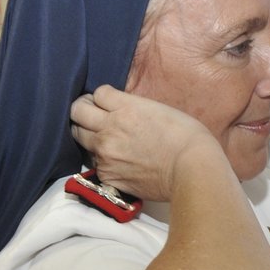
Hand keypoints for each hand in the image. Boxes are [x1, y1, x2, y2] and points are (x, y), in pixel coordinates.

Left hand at [69, 85, 220, 201]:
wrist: (192, 170)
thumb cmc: (187, 137)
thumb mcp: (159, 109)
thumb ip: (133, 107)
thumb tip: (119, 110)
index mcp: (124, 108)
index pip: (97, 93)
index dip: (102, 98)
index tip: (107, 104)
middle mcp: (108, 129)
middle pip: (77, 112)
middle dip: (84, 111)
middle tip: (94, 116)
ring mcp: (105, 154)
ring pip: (80, 137)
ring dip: (90, 135)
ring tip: (107, 139)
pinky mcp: (107, 176)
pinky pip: (94, 163)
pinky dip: (102, 160)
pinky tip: (118, 161)